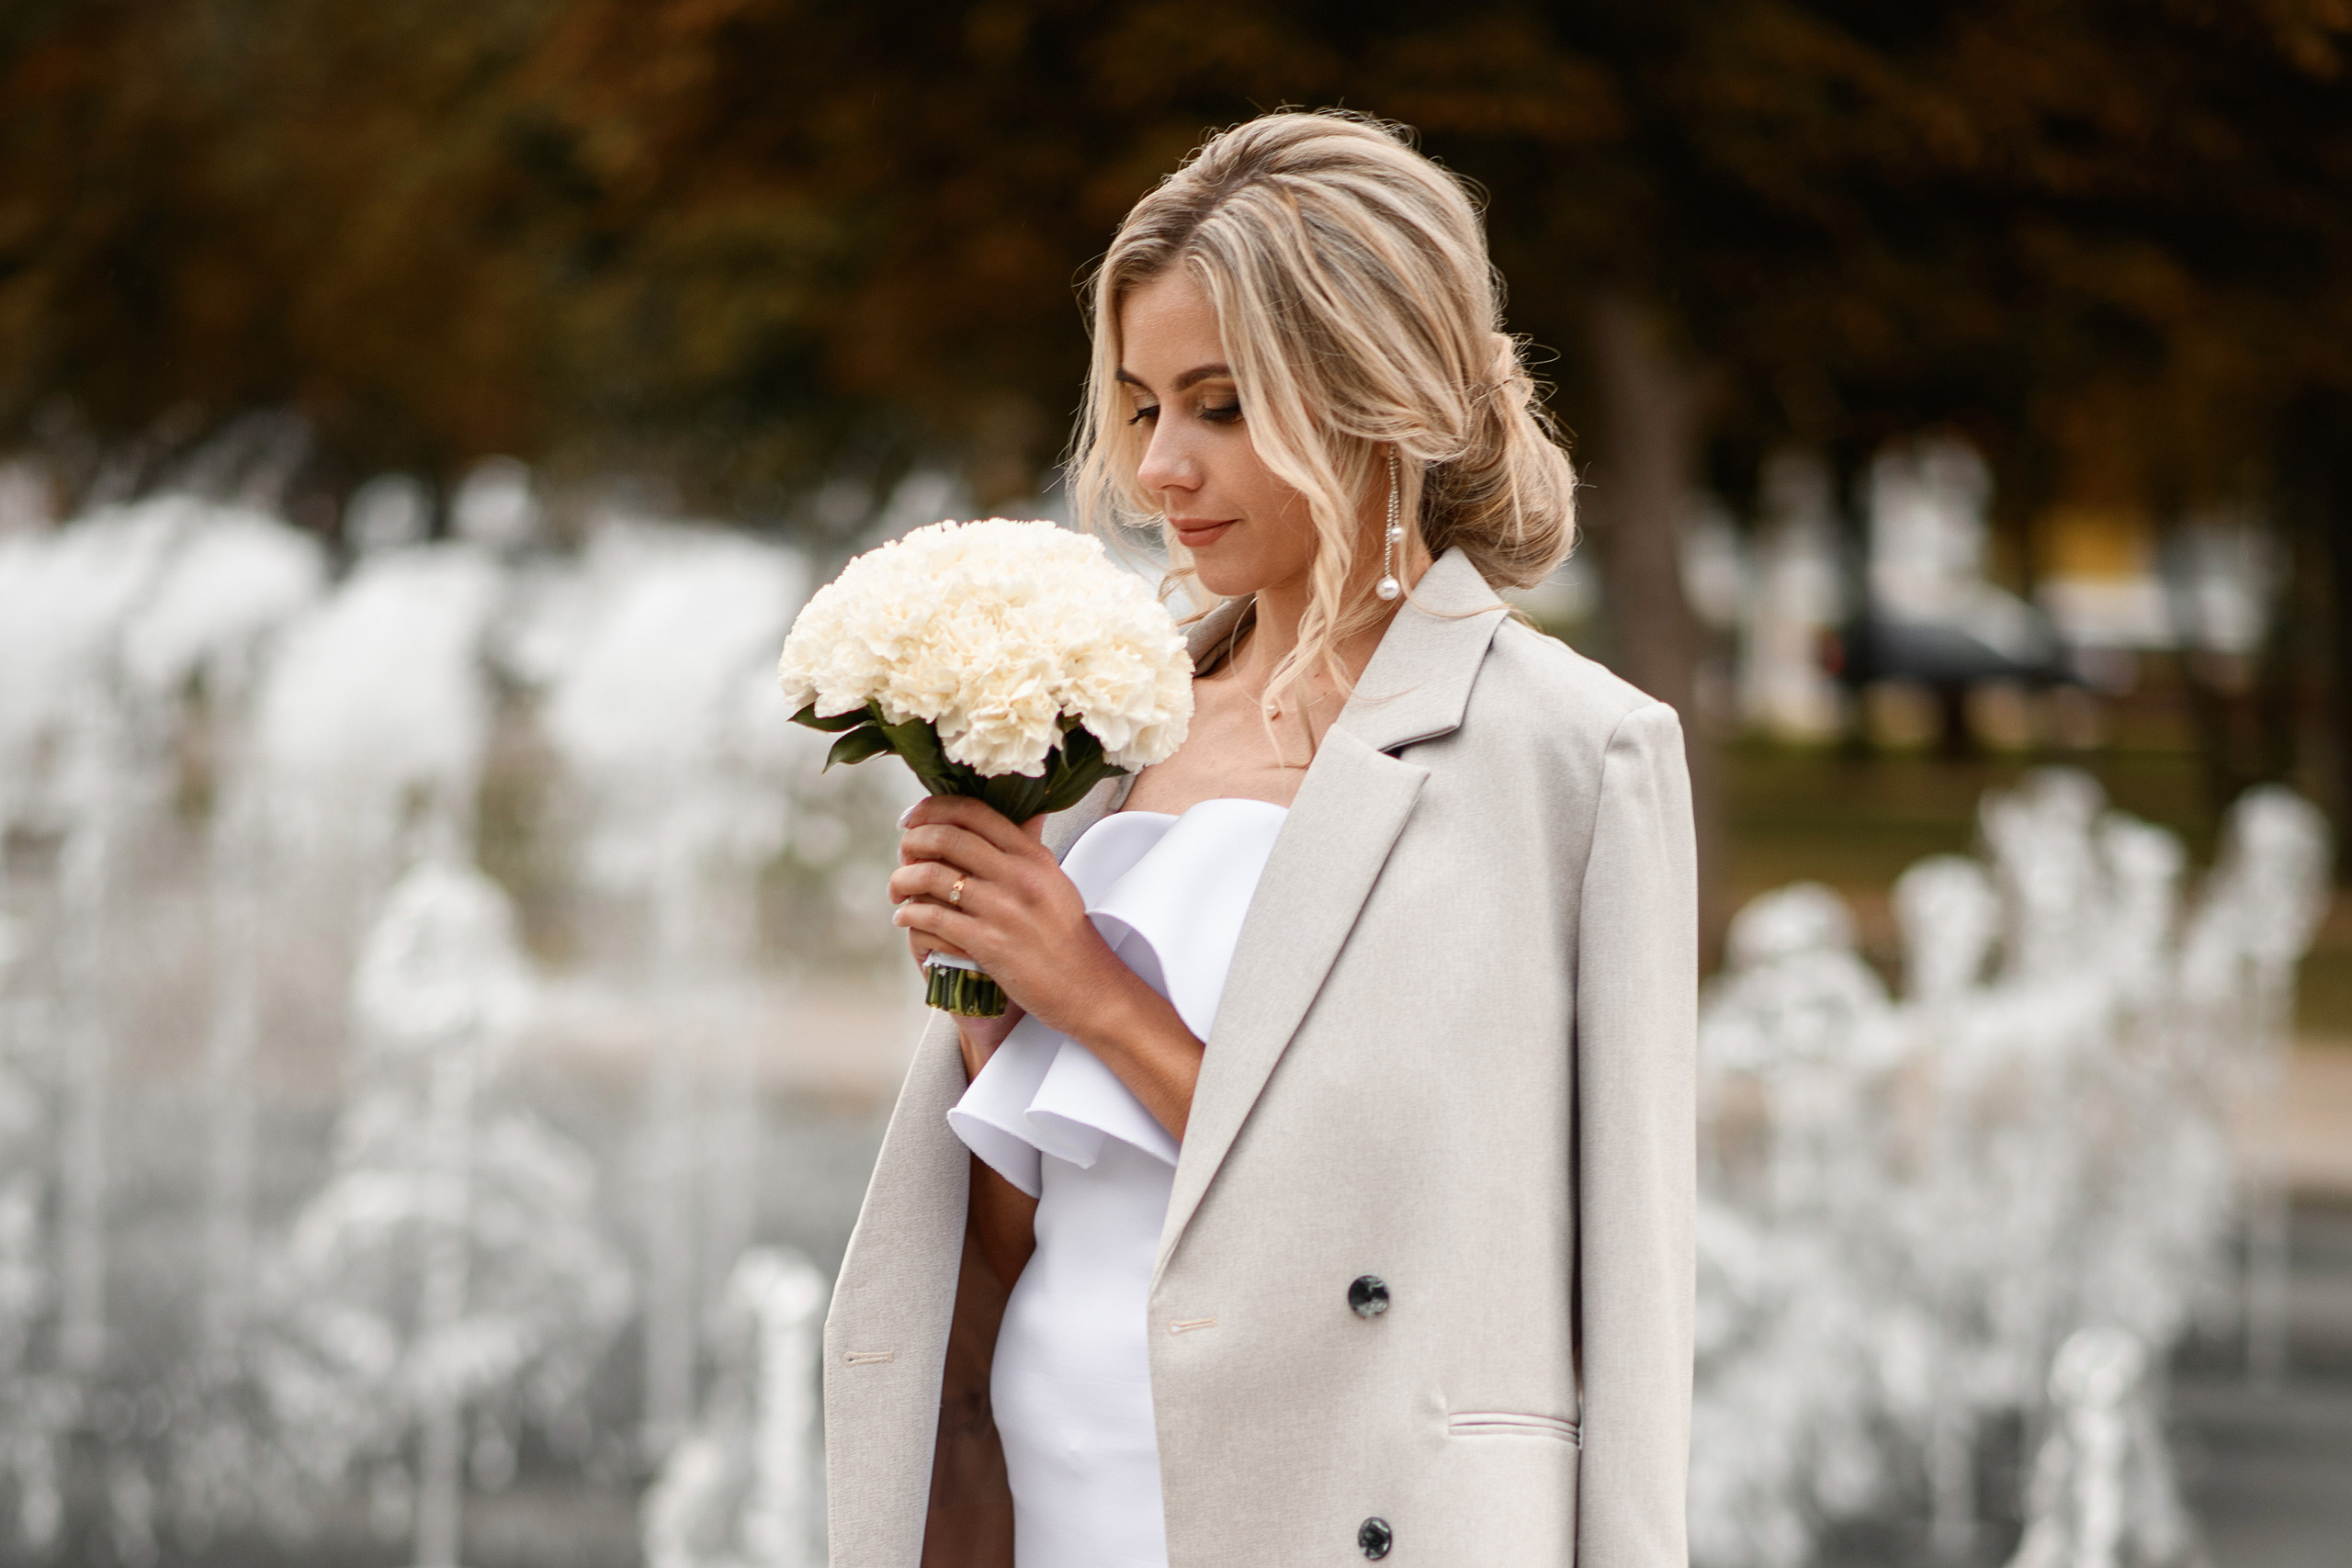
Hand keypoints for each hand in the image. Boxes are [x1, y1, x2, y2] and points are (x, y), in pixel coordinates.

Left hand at [890, 795, 1208, 1141]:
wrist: (1089, 988)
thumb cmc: (1067, 937)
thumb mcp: (1055, 882)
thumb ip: (1030, 849)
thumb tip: (1024, 814)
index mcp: (1033, 856)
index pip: (975, 812)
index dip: (935, 809)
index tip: (913, 819)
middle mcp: (1019, 876)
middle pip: (948, 838)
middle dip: (913, 841)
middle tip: (902, 853)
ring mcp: (1003, 909)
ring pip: (933, 876)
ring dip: (903, 879)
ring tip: (897, 889)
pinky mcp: (989, 944)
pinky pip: (934, 917)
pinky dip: (910, 913)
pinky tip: (905, 917)